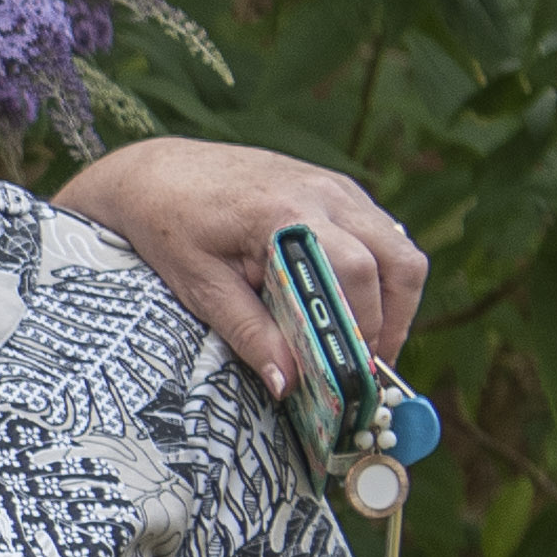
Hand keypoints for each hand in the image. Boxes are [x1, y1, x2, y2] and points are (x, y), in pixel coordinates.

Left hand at [55, 139, 431, 394]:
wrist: (158, 173)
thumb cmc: (171, 227)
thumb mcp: (201, 287)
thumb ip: (249, 333)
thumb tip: (288, 383)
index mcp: (286, 214)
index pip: (354, 272)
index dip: (364, 326)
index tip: (358, 370)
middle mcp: (323, 193)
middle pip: (397, 260)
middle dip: (394, 319)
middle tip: (370, 364)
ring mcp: (336, 186)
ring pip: (398, 246)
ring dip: (393, 297)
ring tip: (365, 341)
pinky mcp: (337, 188)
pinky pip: (381, 233)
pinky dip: (380, 272)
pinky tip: (350, 303)